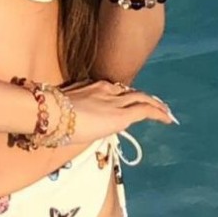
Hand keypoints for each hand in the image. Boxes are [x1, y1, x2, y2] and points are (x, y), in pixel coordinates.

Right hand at [55, 77, 178, 140]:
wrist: (52, 114)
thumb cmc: (50, 117)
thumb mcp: (62, 114)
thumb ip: (70, 118)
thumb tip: (69, 129)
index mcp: (90, 87)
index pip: (113, 90)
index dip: (123, 96)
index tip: (128, 101)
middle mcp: (106, 90)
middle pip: (130, 92)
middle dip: (143, 98)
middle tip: (154, 104)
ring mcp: (114, 101)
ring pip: (142, 99)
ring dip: (155, 105)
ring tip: (165, 112)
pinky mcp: (121, 115)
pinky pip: (145, 111)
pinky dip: (158, 113)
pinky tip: (167, 119)